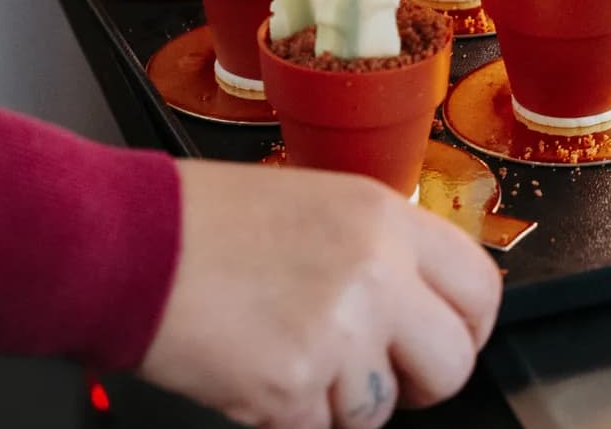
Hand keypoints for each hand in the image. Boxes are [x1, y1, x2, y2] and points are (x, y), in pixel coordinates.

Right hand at [137, 159, 501, 427]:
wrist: (130, 245)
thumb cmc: (203, 222)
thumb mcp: (315, 203)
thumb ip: (376, 249)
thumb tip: (416, 302)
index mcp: (385, 217)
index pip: (480, 286)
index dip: (466, 328)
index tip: (444, 340)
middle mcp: (376, 271)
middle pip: (452, 361)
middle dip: (417, 382)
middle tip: (375, 372)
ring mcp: (339, 332)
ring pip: (379, 408)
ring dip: (337, 400)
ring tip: (285, 351)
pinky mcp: (294, 386)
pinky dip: (288, 415)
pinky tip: (254, 368)